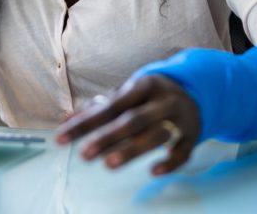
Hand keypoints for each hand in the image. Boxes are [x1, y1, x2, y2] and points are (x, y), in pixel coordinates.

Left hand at [54, 75, 201, 174]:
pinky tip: (154, 171)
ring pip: (156, 135)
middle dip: (108, 137)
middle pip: (133, 120)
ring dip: (133, 149)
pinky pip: (183, 151)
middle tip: (85, 155)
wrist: (194, 91)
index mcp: (143, 85)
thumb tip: (64, 119)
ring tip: (109, 164)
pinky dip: (170, 162)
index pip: (110, 105)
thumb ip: (96, 107)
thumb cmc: (150, 95)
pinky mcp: (192, 136)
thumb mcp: (126, 94)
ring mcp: (179, 118)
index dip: (85, 122)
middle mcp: (162, 101)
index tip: (62, 138)